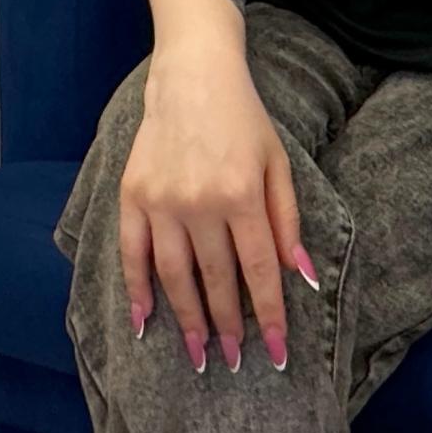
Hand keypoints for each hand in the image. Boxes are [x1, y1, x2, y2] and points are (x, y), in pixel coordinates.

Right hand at [117, 50, 314, 374]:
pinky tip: (146, 320)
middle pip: (215, 278)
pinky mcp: (132, 193)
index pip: (258, 268)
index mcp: (241, 193)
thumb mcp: (277, 161)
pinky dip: (137, 290)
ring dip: (187, 319)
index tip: (278, 350)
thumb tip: (299, 274)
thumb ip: (286, 219)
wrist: (194, 73)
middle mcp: (200, 202)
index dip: (268, 313)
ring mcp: (161, 200)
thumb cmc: (244, 117)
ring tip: (199, 351)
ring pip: (174, 275)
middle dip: (227, 324)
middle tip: (232, 359)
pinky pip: (132, 253)